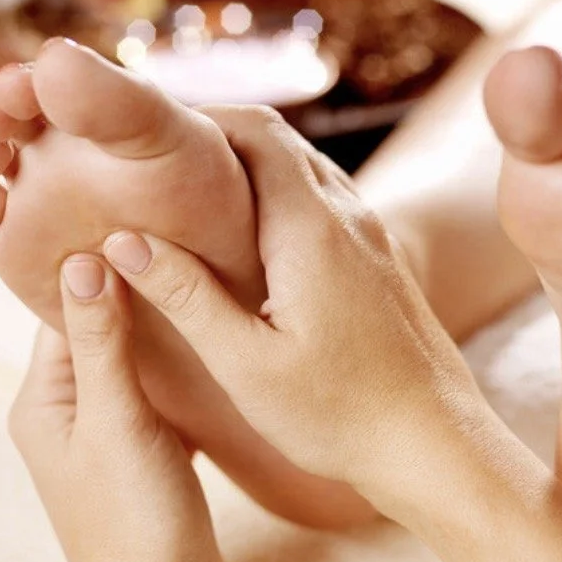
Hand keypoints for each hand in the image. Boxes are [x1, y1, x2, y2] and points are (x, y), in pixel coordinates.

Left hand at [9, 256, 231, 561]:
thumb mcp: (117, 420)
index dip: (92, 264)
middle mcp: (67, 415)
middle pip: (96, 331)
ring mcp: (107, 438)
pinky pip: (156, 395)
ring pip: (130, 363)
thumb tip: (82, 260)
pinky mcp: (144, 457)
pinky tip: (210, 346)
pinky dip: (178, 370)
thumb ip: (102, 342)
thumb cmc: (134, 521)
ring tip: (199, 283)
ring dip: (159, 331)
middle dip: (132, 292)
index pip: (61, 310)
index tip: (133, 219)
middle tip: (179, 241)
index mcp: (43, 402)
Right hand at [101, 107, 486, 494]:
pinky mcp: (377, 259)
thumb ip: (186, 297)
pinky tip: (245, 240)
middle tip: (154, 164)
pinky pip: (322, 200)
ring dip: (248, 166)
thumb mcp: (247, 365)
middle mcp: (347, 215)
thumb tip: (124, 241)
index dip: (197, 117)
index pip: (254, 130)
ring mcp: (369, 234)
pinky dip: (277, 196)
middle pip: (277, 139)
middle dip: (215, 136)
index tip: (145, 138)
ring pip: (302, 167)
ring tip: (188, 196)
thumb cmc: (341, 415)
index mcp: (311, 228)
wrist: (437, 444)